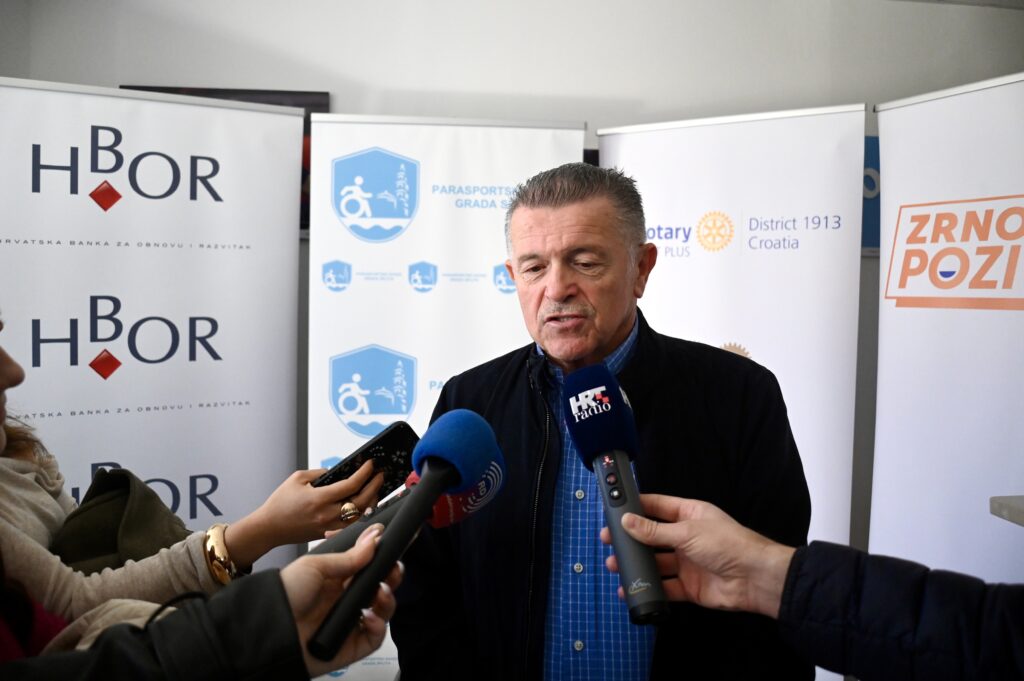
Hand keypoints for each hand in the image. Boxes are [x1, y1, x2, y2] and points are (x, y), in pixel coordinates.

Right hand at [226, 461, 385, 567]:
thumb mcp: (297, 479)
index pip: (350, 485)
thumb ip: (319, 473)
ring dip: (371, 501)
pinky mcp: (328, 534)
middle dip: (374, 486)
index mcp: (319, 499)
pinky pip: (351, 524)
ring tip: (375, 488)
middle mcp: (327, 514)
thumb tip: (337, 472)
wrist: (268, 528)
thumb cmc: (280, 503)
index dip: (364, 473)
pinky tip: (364, 504)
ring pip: (359, 515)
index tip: (371, 464)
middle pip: (361, 501)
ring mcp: (329, 527)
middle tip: (380, 475)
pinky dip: (361, 513)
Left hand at [281, 524, 402, 675]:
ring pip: (382, 612)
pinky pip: (374, 637)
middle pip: (380, 588)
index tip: (392, 550)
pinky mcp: (350, 645)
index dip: (383, 560)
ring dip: (387, 601)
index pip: (369, 568)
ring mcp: (349, 622)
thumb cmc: (284, 594)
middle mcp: (344, 599)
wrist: (268, 628)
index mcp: (337, 579)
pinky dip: (378, 627)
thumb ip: (348, 556)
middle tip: (393, 571)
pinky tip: (367, 617)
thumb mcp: (315, 566)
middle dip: (391, 578)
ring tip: (380, 594)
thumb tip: (375, 538)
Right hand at [600, 494, 793, 617]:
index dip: (636, 507)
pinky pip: (665, 587)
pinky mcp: (689, 585)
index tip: (615, 510)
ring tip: (616, 566)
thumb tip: (627, 522)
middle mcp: (687, 537)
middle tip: (609, 542)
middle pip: (653, 536)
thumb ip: (654, 531)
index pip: (657, 507)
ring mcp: (688, 562)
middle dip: (631, 539)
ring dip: (637, 564)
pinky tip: (632, 589)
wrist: (755, 578)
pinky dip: (649, 588)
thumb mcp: (686, 532)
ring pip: (656, 563)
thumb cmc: (728, 544)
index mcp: (689, 514)